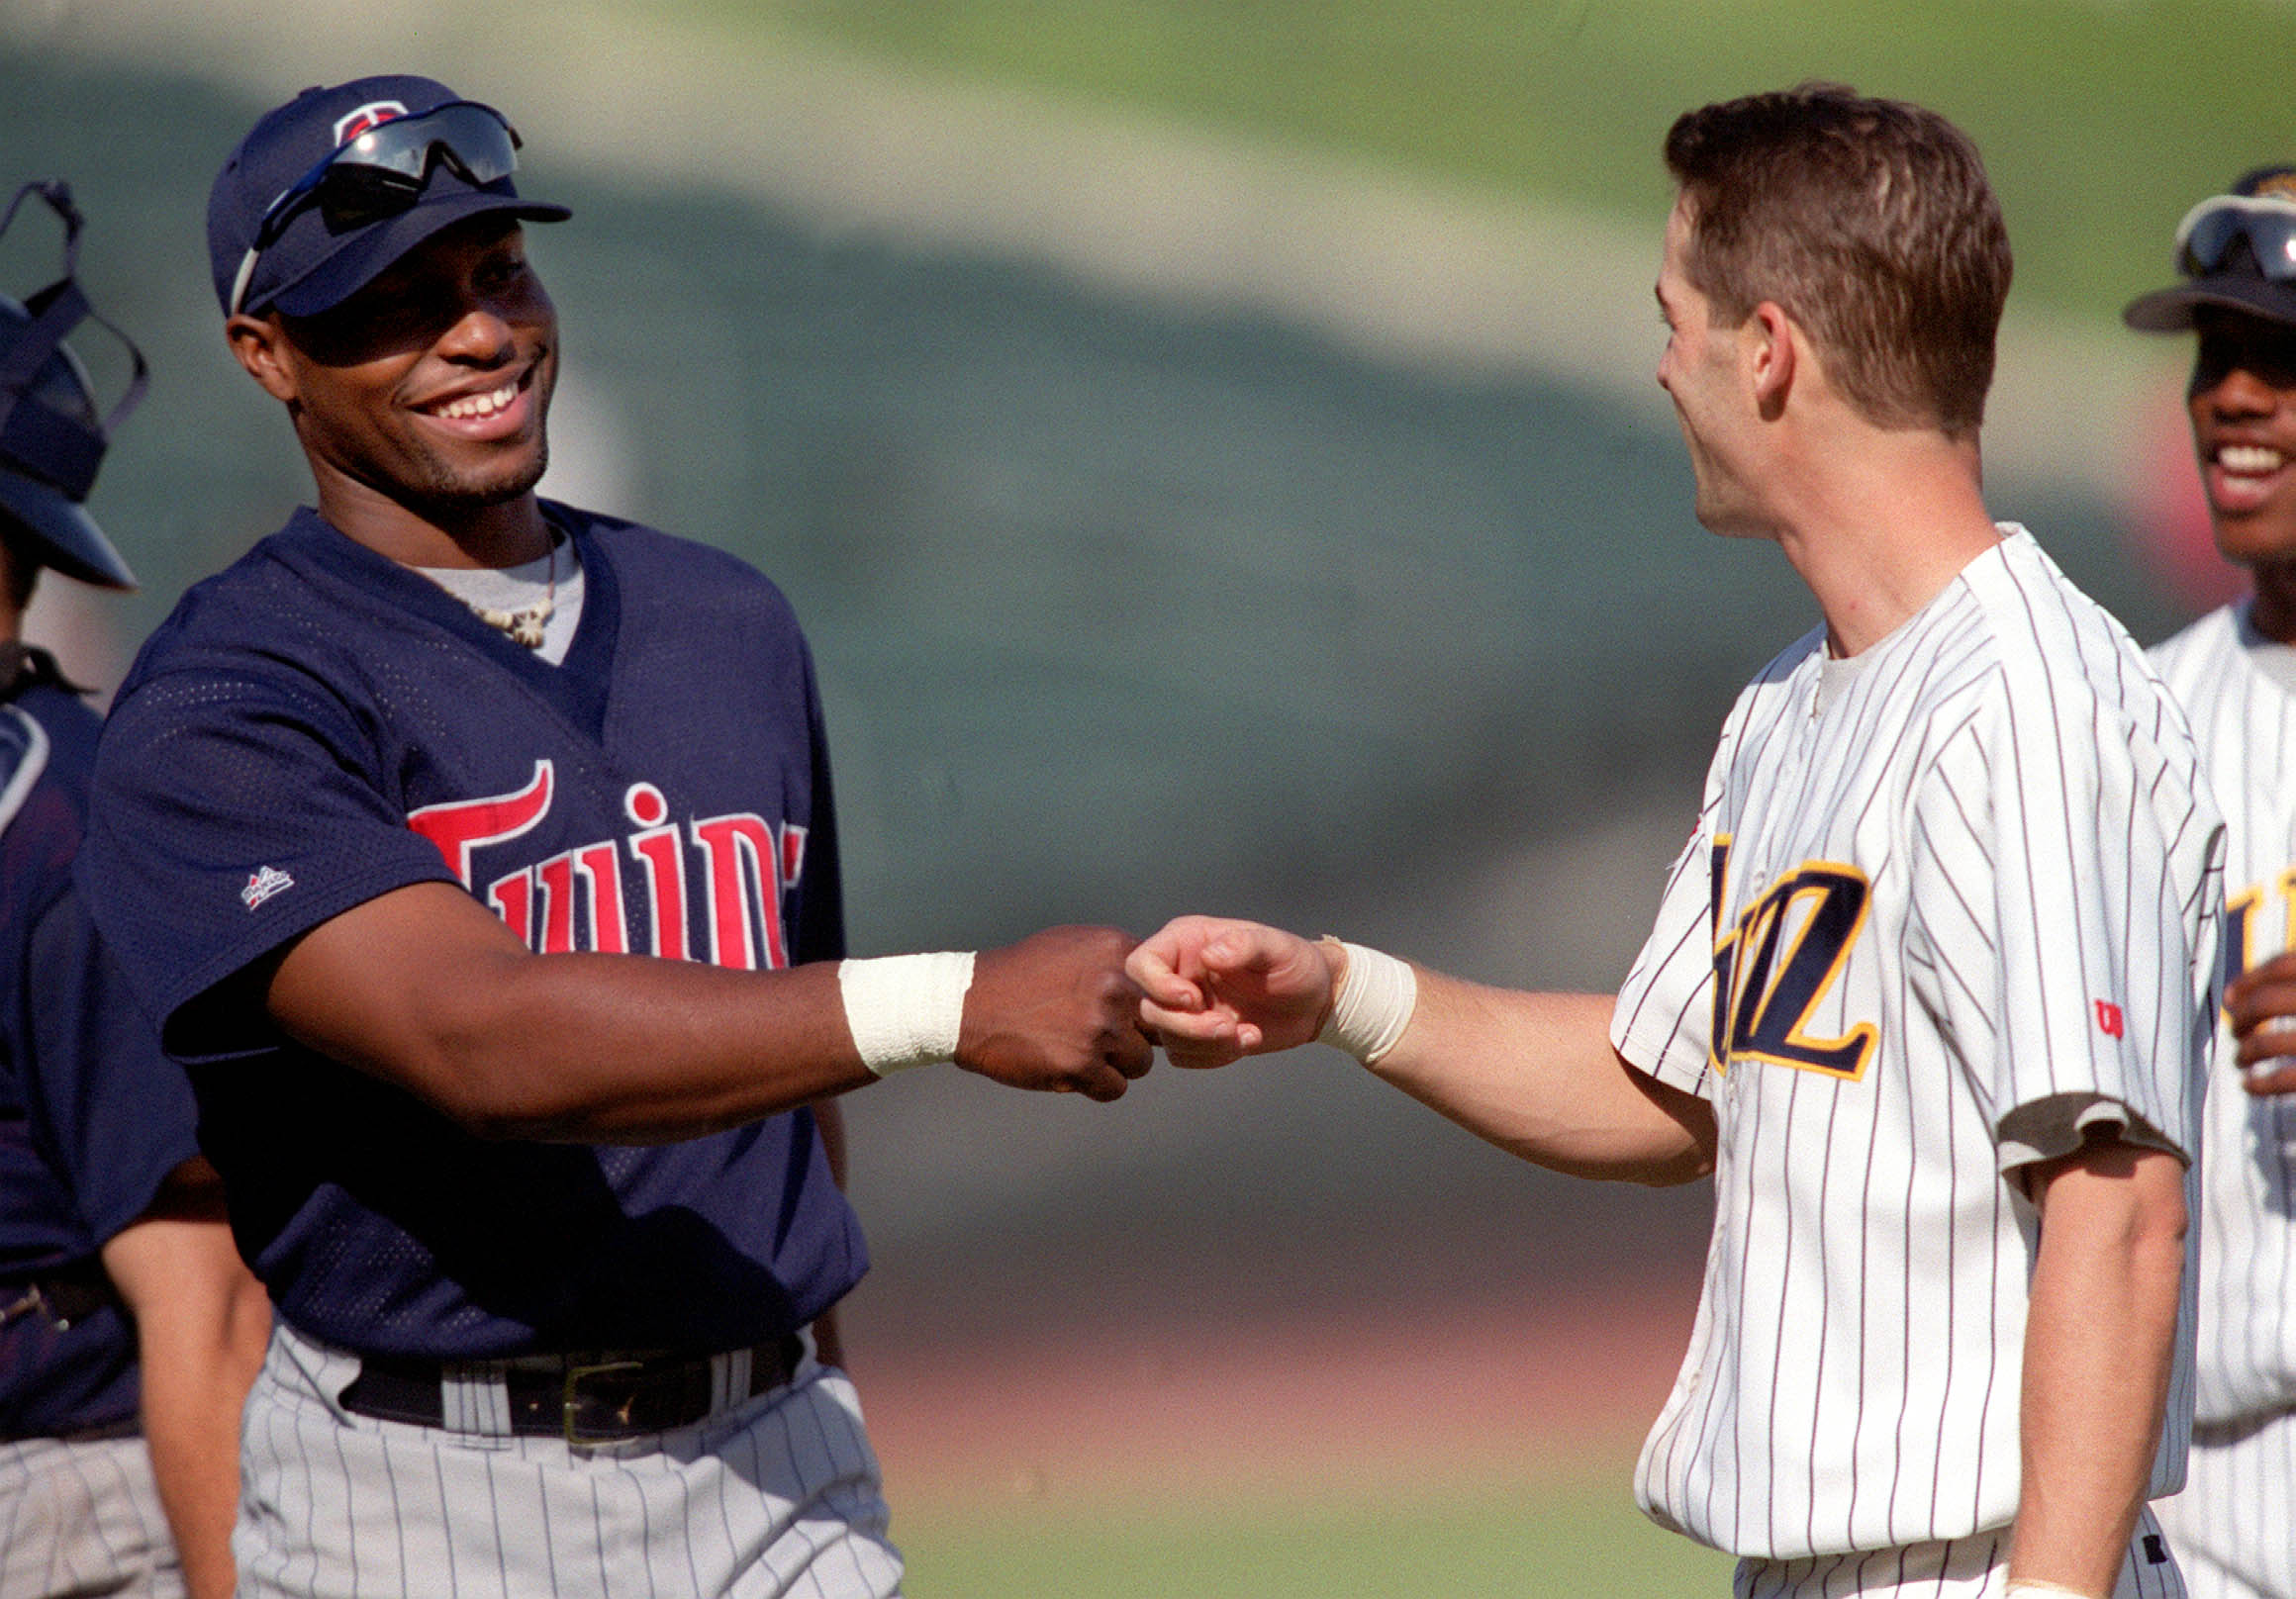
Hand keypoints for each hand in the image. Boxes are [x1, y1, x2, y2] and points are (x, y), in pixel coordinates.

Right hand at [957, 926, 1152, 1101]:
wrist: (969, 1003)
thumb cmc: (1021, 974)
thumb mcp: (1073, 945)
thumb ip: (1117, 961)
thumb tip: (1159, 983)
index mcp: (1117, 952)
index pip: (1165, 990)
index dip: (1148, 1008)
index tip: (1127, 1015)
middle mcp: (1114, 988)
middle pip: (1157, 1029)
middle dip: (1134, 1036)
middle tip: (1099, 1035)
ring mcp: (1099, 1028)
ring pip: (1141, 1063)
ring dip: (1116, 1064)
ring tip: (1082, 1051)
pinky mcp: (1081, 1065)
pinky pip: (1115, 1088)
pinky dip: (1096, 1085)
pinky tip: (1070, 1068)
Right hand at [1126, 915, 1336, 1068]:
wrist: (1314, 1000)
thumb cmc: (1295, 963)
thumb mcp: (1276, 947)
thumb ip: (1244, 944)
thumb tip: (1209, 955)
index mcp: (1186, 943)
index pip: (1142, 963)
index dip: (1157, 986)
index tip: (1194, 999)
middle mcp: (1179, 975)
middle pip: (1150, 1009)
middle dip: (1188, 1026)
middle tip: (1227, 1026)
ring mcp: (1187, 1009)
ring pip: (1167, 1038)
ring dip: (1206, 1045)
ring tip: (1247, 1034)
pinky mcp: (1197, 1036)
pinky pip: (1185, 1056)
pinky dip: (1214, 1057)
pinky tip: (1246, 1040)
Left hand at [2225, 949, 2295, 1094]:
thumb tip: (2249, 994)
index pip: (2284, 965)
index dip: (2250, 980)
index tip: (2230, 996)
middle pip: (2267, 1002)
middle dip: (2243, 1017)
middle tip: (2236, 1030)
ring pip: (2268, 1043)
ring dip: (2245, 1053)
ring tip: (2240, 1060)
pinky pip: (2286, 1079)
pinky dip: (2261, 1085)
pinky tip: (2251, 1085)